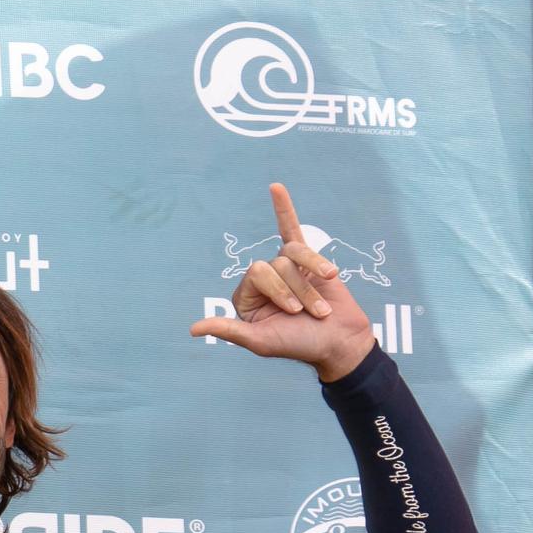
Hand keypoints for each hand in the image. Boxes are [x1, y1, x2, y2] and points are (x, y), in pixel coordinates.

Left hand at [189, 181, 375, 381]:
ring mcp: (285, 269)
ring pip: (294, 255)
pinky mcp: (307, 261)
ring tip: (321, 306)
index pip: (256, 274)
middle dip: (295, 289)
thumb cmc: (300, 344)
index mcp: (246, 298)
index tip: (291, 314)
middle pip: (275, 264)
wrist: (338, 343)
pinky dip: (284, 208)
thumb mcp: (261, 341)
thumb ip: (230, 331)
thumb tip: (194, 329)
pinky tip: (276, 188)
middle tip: (309, 312)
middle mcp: (263, 281)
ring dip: (310, 282)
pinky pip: (291, 229)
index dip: (277, 290)